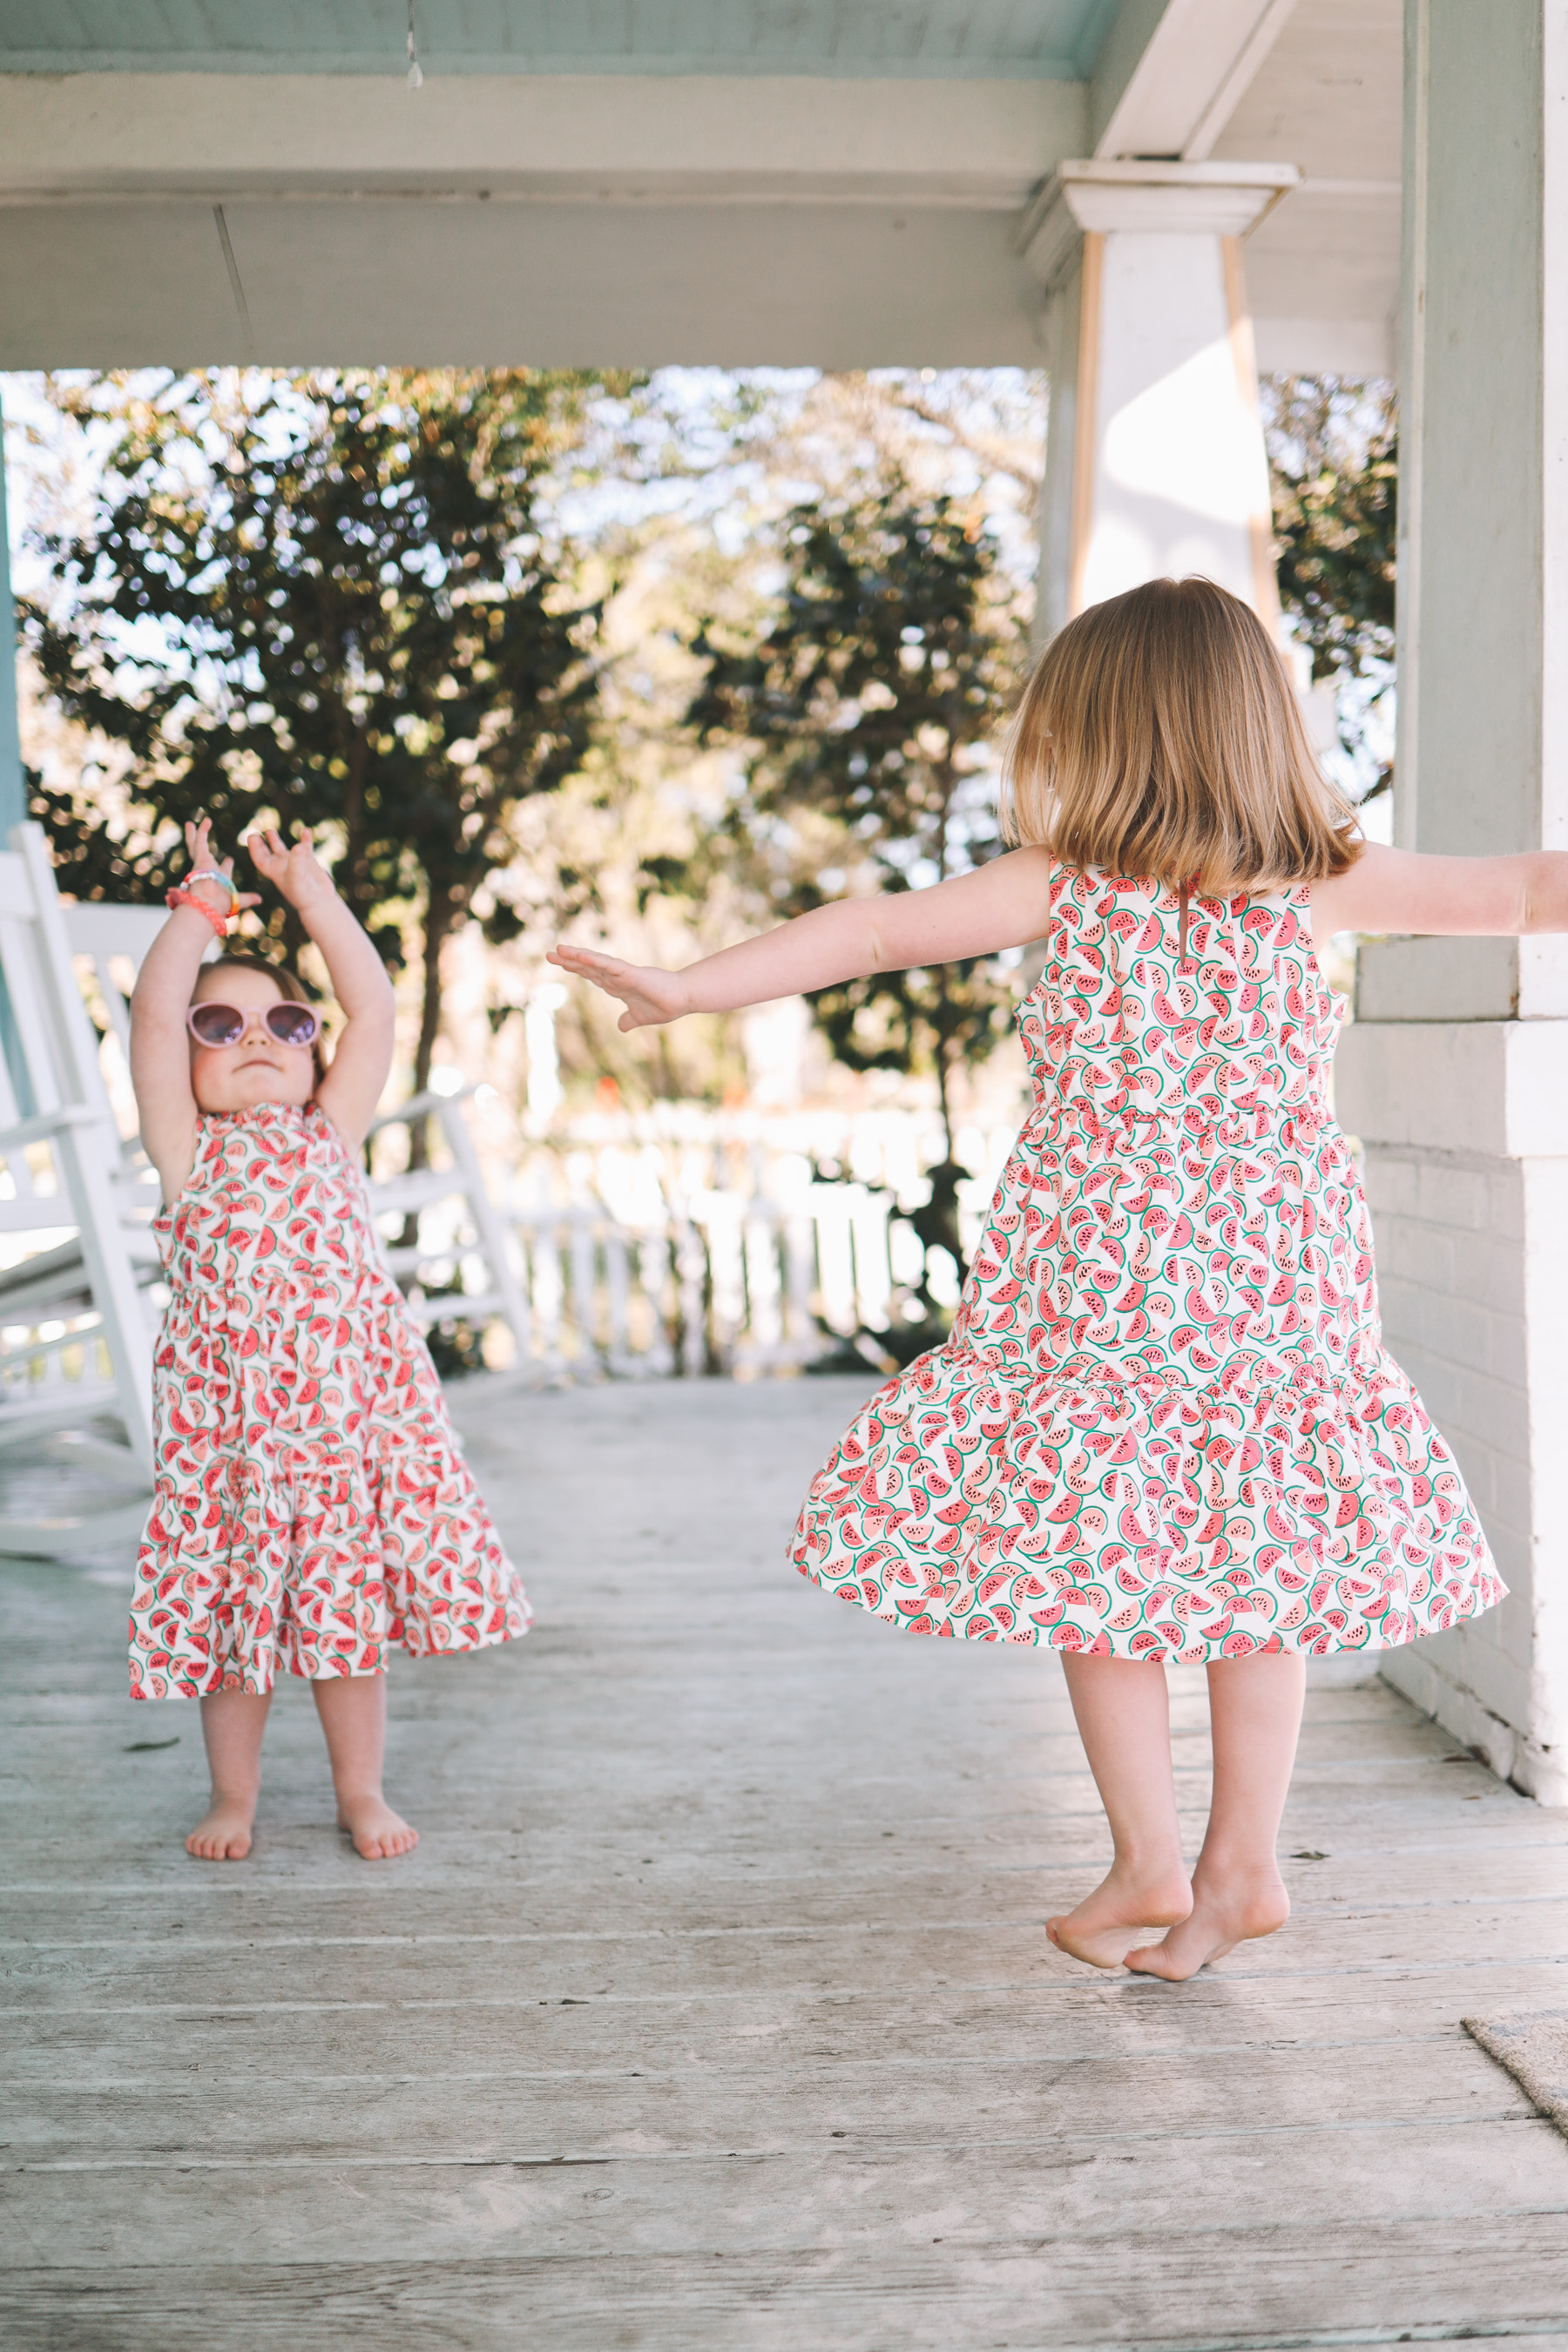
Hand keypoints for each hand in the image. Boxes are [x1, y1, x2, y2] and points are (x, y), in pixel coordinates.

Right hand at [181, 819, 261, 915]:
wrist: (208, 901)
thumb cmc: (222, 904)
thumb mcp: (238, 900)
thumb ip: (248, 899)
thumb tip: (260, 900)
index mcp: (219, 880)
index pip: (223, 871)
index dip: (227, 866)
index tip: (230, 860)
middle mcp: (208, 870)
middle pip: (203, 855)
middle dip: (201, 845)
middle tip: (202, 836)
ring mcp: (202, 862)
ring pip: (195, 845)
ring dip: (194, 834)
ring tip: (190, 824)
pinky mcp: (199, 856)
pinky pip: (200, 840)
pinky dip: (202, 830)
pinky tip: (207, 820)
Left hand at [244, 824, 335, 913]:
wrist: (320, 902)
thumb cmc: (305, 894)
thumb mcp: (297, 878)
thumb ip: (296, 862)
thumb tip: (298, 846)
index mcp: (274, 872)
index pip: (259, 859)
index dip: (254, 848)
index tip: (253, 836)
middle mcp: (283, 866)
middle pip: (267, 853)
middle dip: (260, 844)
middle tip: (255, 833)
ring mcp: (295, 863)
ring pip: (282, 849)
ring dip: (275, 840)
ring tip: (269, 831)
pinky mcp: (309, 861)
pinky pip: (306, 846)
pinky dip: (305, 839)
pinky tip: (306, 830)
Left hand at [547, 944, 693, 1030]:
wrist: (683, 1000)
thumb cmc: (663, 1005)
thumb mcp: (640, 1017)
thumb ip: (629, 1020)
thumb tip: (621, 1027)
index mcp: (616, 985)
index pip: (590, 973)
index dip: (574, 967)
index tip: (557, 961)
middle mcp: (617, 976)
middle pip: (588, 965)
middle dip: (569, 960)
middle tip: (549, 953)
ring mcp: (623, 974)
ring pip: (596, 962)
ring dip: (578, 956)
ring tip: (560, 949)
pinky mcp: (632, 974)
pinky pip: (610, 966)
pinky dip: (595, 960)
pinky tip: (581, 956)